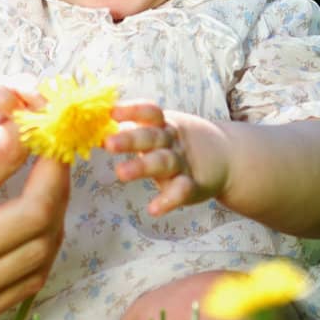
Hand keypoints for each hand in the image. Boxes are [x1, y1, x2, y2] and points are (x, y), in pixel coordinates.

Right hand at [0, 123, 70, 319]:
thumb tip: (4, 139)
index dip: (23, 139)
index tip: (32, 124)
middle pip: (34, 217)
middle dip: (57, 177)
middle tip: (58, 154)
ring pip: (40, 254)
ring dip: (56, 214)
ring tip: (50, 187)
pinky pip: (26, 284)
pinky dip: (40, 250)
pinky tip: (35, 227)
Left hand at [106, 102, 231, 216]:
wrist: (226, 158)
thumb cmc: (176, 143)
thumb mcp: (158, 131)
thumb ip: (131, 130)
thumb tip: (92, 126)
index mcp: (162, 125)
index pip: (149, 111)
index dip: (132, 110)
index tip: (111, 112)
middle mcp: (171, 141)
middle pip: (151, 136)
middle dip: (130, 139)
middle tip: (108, 143)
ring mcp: (182, 163)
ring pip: (163, 162)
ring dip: (142, 167)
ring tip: (121, 174)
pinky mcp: (193, 186)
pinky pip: (181, 191)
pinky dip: (168, 200)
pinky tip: (153, 210)